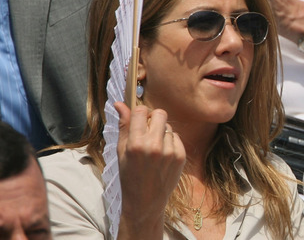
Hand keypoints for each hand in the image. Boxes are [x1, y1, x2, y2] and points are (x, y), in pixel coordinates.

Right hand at [114, 102, 184, 233]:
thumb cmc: (129, 175)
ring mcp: (170, 151)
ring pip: (168, 126)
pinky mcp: (181, 156)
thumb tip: (120, 103)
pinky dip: (170, 142)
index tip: (138, 118)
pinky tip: (162, 156)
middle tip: (147, 130)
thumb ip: (124, 126)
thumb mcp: (121, 152)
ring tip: (153, 149)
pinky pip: (176, 138)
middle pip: (160, 113)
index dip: (139, 112)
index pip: (140, 111)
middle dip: (153, 118)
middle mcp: (154, 146)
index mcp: (136, 144)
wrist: (145, 201)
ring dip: (161, 132)